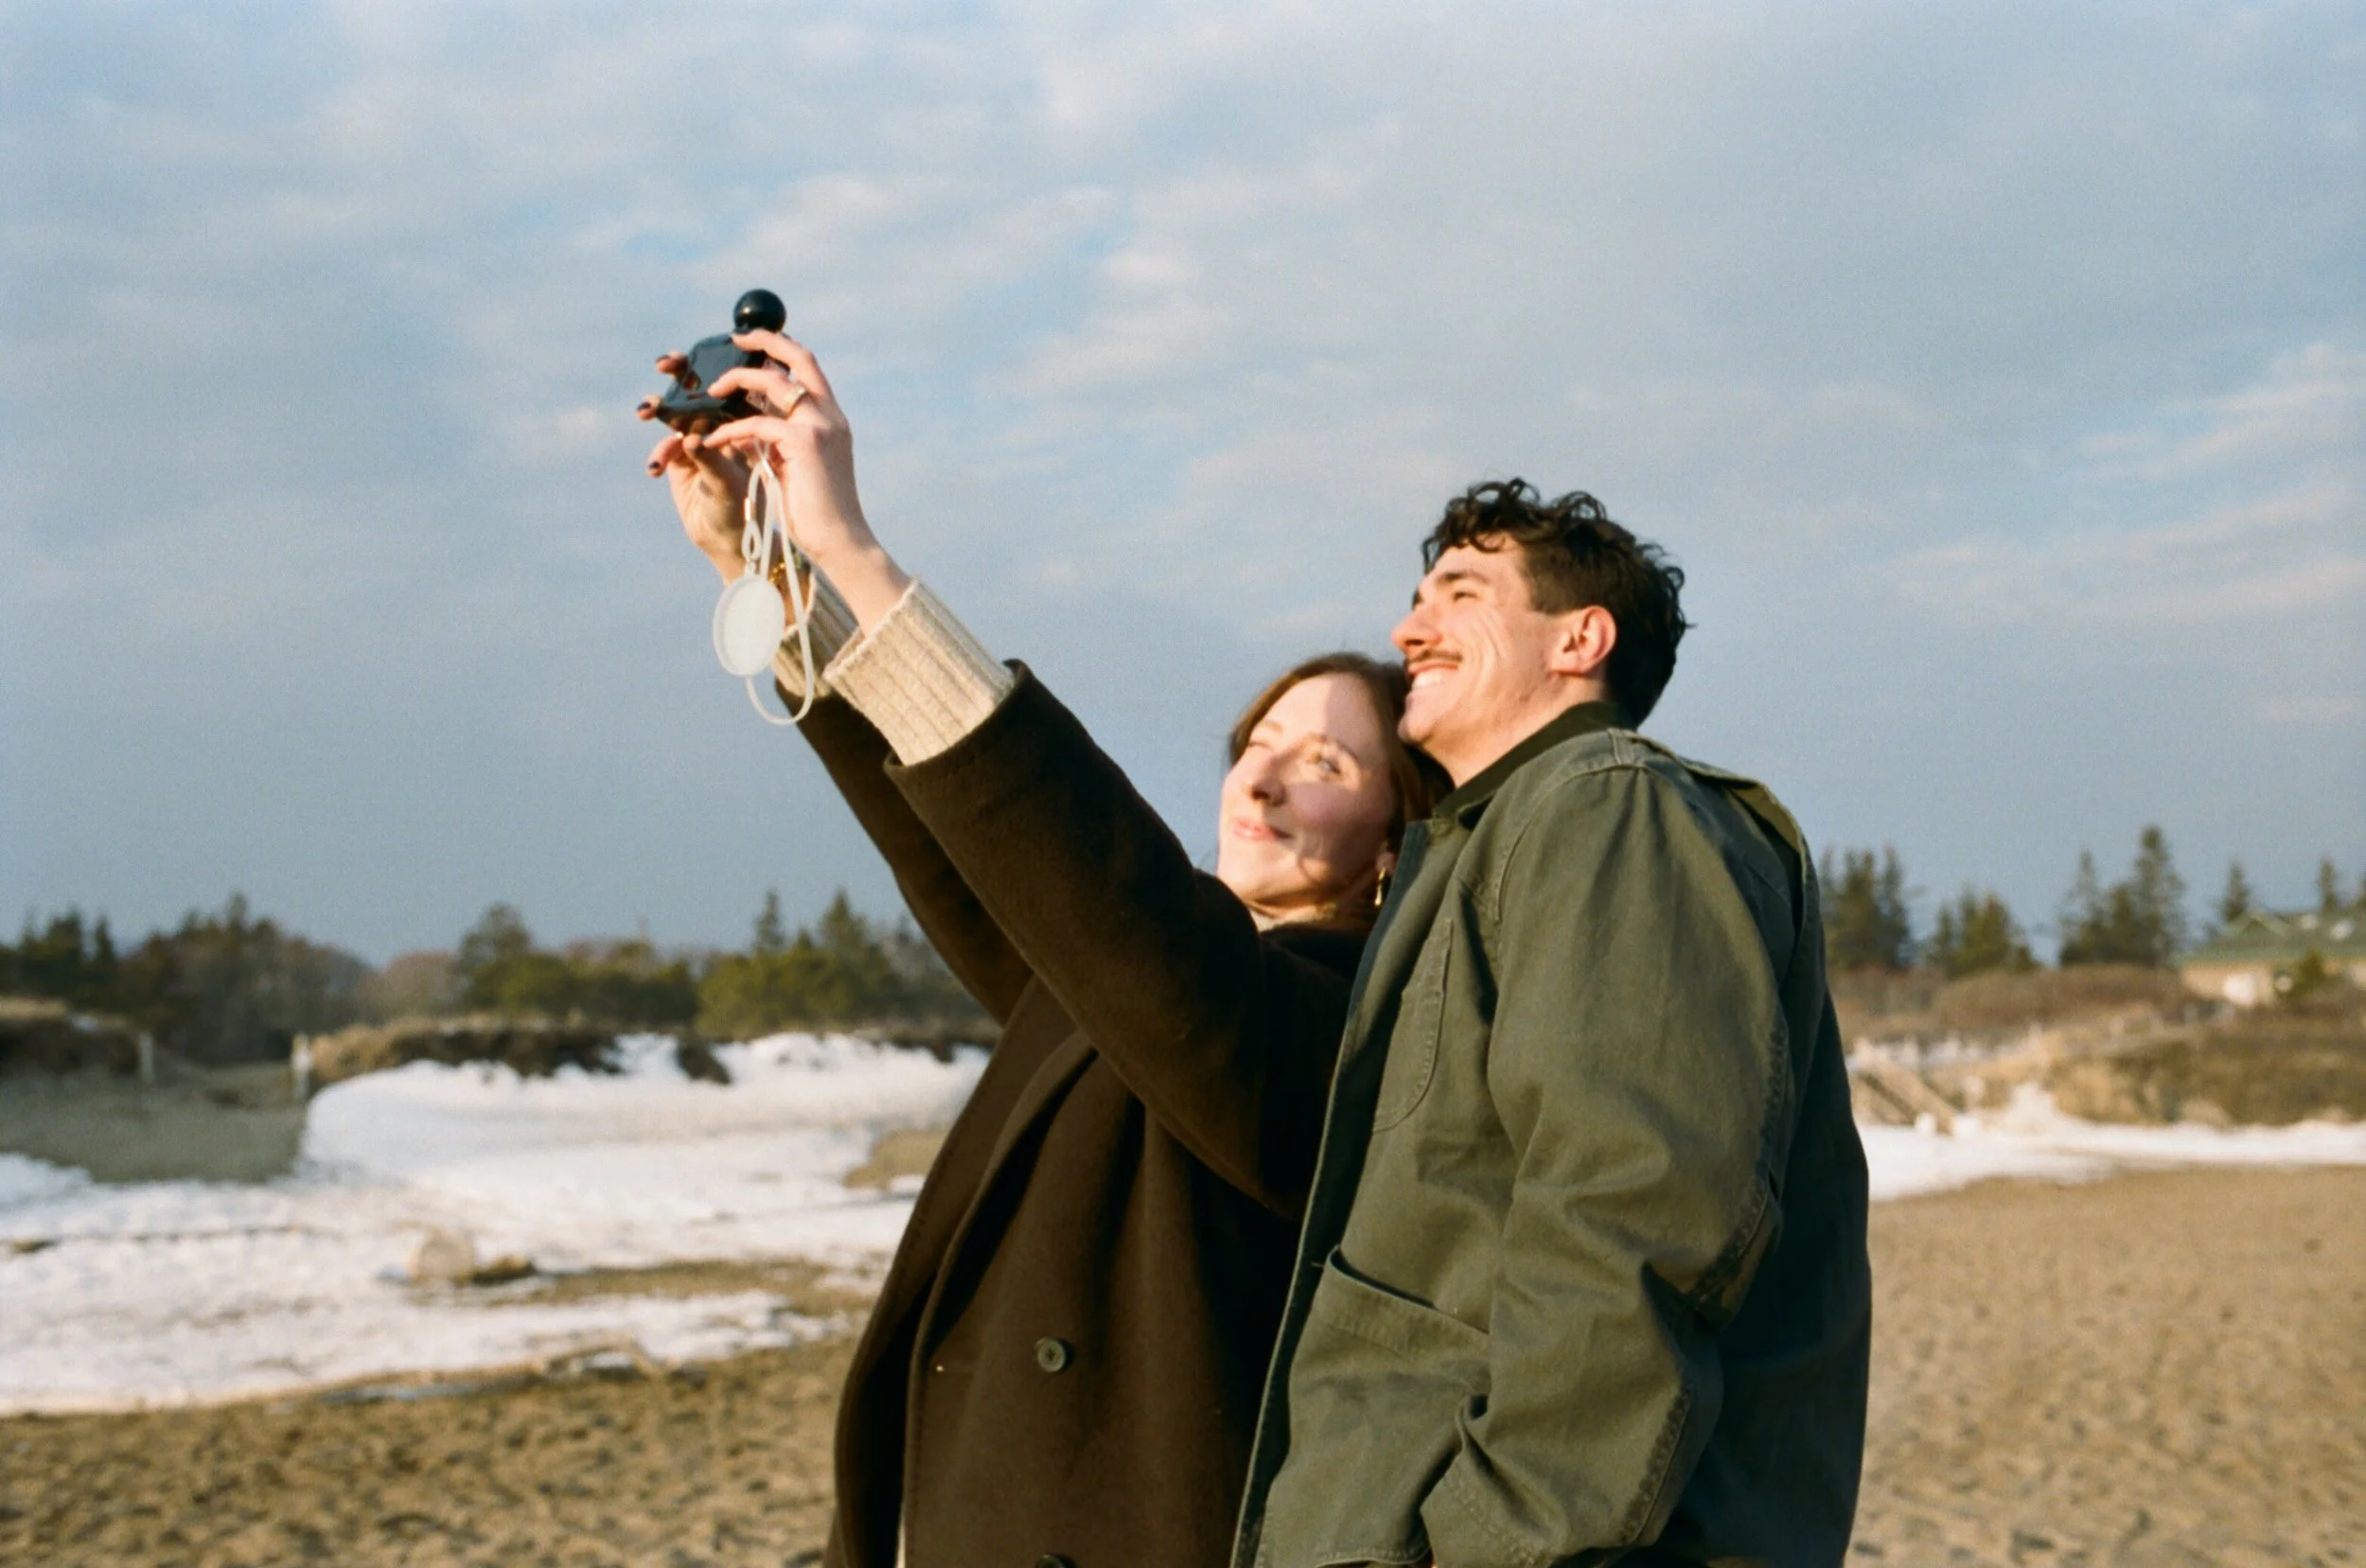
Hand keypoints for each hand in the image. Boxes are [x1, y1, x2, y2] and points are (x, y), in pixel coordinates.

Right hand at [638, 355, 750, 583]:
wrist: (737, 541)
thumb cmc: (749, 508)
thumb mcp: (733, 482)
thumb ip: (712, 459)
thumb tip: (691, 439)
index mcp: (746, 417)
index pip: (729, 380)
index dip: (713, 362)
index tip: (700, 353)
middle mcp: (722, 423)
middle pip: (697, 386)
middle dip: (678, 372)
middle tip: (664, 364)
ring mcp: (697, 440)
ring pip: (675, 415)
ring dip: (660, 409)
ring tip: (647, 411)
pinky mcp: (678, 461)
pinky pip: (665, 449)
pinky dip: (660, 455)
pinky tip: (656, 467)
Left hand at [703, 333, 908, 627]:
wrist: (839, 539)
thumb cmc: (817, 511)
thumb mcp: (798, 465)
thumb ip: (781, 439)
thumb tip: (750, 422)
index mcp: (832, 420)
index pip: (809, 369)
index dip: (781, 350)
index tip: (752, 343)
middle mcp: (830, 415)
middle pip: (799, 358)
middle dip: (765, 341)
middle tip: (733, 339)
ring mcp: (819, 426)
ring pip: (773, 381)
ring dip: (738, 379)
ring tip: (710, 391)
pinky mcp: (803, 443)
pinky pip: (755, 423)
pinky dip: (729, 429)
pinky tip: (711, 439)